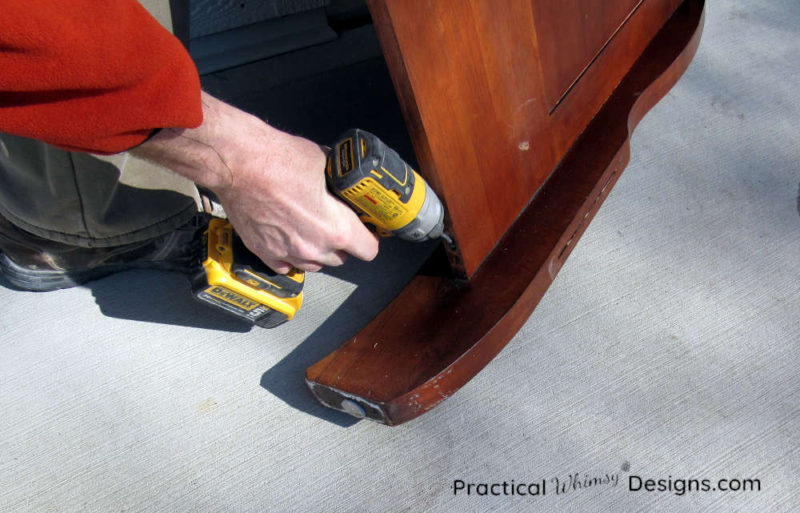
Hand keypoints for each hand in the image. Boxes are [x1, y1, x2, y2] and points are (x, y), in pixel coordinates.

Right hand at [133, 92, 378, 271]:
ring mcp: (287, 254)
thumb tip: (345, 178)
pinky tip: (288, 237)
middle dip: (342, 243)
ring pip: (314, 264)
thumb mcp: (324, 162)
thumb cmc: (279, 159)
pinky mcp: (263, 252)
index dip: (370, 238)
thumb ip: (339, 180)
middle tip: (335, 223)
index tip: (365, 230)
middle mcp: (313, 248)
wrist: (237, 162)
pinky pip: (286, 265)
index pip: (368, 250)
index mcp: (336, 229)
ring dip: (317, 251)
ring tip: (310, 229)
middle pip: (341, 259)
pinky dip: (290, 256)